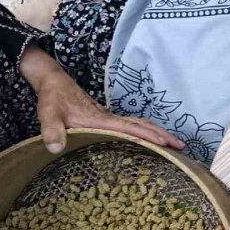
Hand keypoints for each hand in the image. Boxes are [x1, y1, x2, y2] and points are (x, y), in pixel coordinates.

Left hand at [19, 44, 182, 153]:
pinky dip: (146, 131)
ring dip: (157, 133)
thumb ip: (52, 129)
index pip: (130, 128)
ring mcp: (110, 118)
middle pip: (142, 125)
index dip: (148, 136)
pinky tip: (149, 139)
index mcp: (101, 120)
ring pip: (140, 124)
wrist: (54, 82)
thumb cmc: (52, 99)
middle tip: (181, 147)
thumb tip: (55, 147)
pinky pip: (133, 125)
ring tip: (174, 144)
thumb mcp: (48, 113)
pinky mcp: (107, 119)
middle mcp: (110, 118)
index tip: (165, 143)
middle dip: (163, 135)